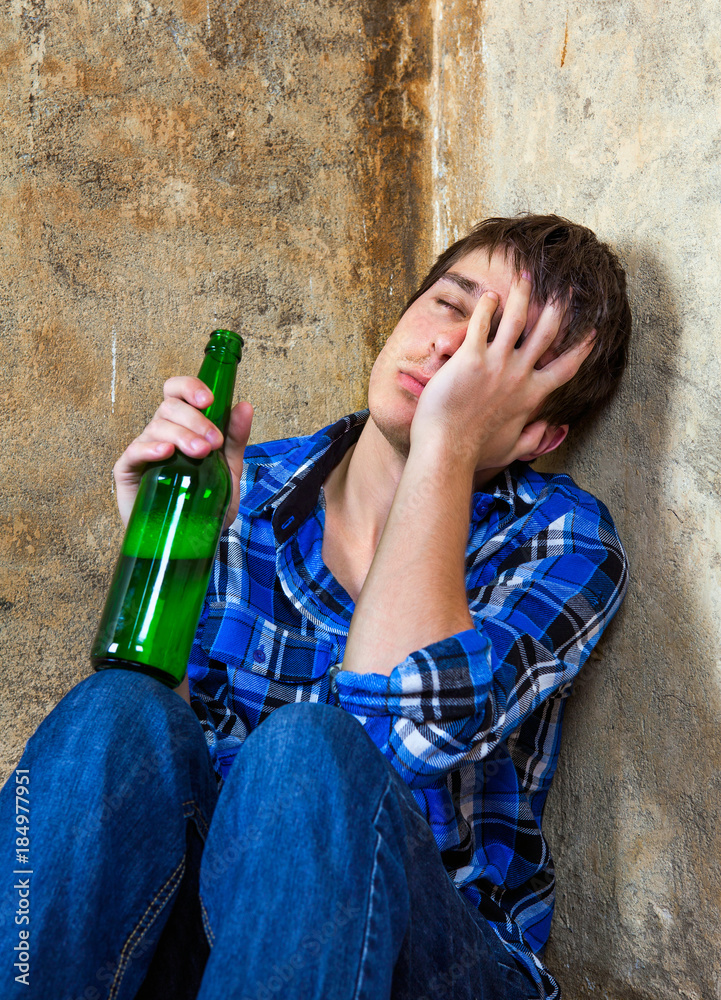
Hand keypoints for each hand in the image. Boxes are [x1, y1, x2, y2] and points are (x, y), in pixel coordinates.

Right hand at [113, 376, 253, 527]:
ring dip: (182, 435)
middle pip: (169, 407)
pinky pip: (134, 451)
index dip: (190, 387)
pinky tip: (166, 453)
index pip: (177, 392)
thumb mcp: (228, 469)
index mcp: (182, 425)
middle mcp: (160, 433)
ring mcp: (143, 450)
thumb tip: (245, 406)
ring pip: (156, 426)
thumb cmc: (203, 501)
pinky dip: (150, 448)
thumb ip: (235, 439)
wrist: (190, 539)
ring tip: (201, 453)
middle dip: (195, 420)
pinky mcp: (127, 471)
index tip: (209, 400)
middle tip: (214, 442)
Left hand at [409, 275, 594, 472]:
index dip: (581, 348)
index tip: (592, 331)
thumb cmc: (475, 453)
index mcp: (532, 395)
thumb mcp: (512, 449)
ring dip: (522, 296)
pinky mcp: (470, 358)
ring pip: (516, 319)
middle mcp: (519, 375)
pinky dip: (486, 306)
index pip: (565, 368)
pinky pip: (481, 323)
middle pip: (546, 333)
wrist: (447, 450)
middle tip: (566, 290)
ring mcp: (496, 364)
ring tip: (524, 277)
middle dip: (558, 308)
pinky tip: (489, 296)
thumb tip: (550, 429)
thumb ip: (533, 438)